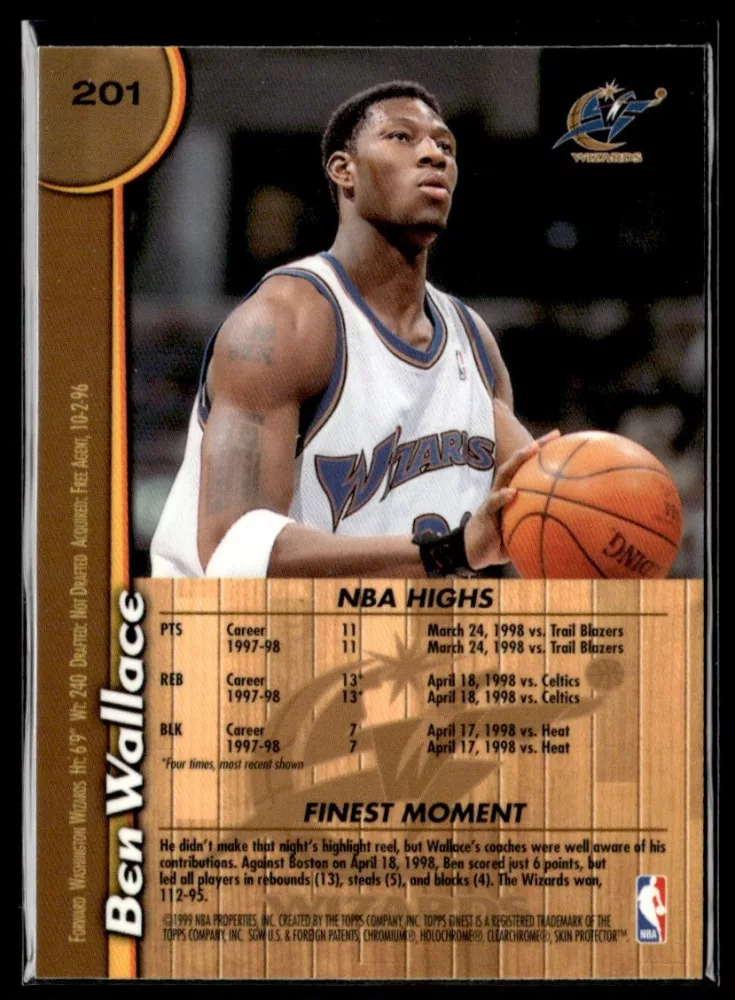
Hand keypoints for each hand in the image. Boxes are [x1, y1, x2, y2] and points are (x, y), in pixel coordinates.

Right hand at [464, 430, 560, 568]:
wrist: (475, 552)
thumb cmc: (503, 541)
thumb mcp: (525, 532)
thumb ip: (542, 526)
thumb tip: (573, 530)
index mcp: (514, 492)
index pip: (529, 468)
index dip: (545, 453)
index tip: (562, 439)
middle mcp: (504, 490)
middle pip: (519, 462)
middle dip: (535, 446)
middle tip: (554, 435)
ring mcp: (493, 499)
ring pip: (505, 474)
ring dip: (518, 460)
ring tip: (532, 449)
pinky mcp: (485, 512)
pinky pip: (493, 502)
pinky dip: (502, 497)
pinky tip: (512, 493)